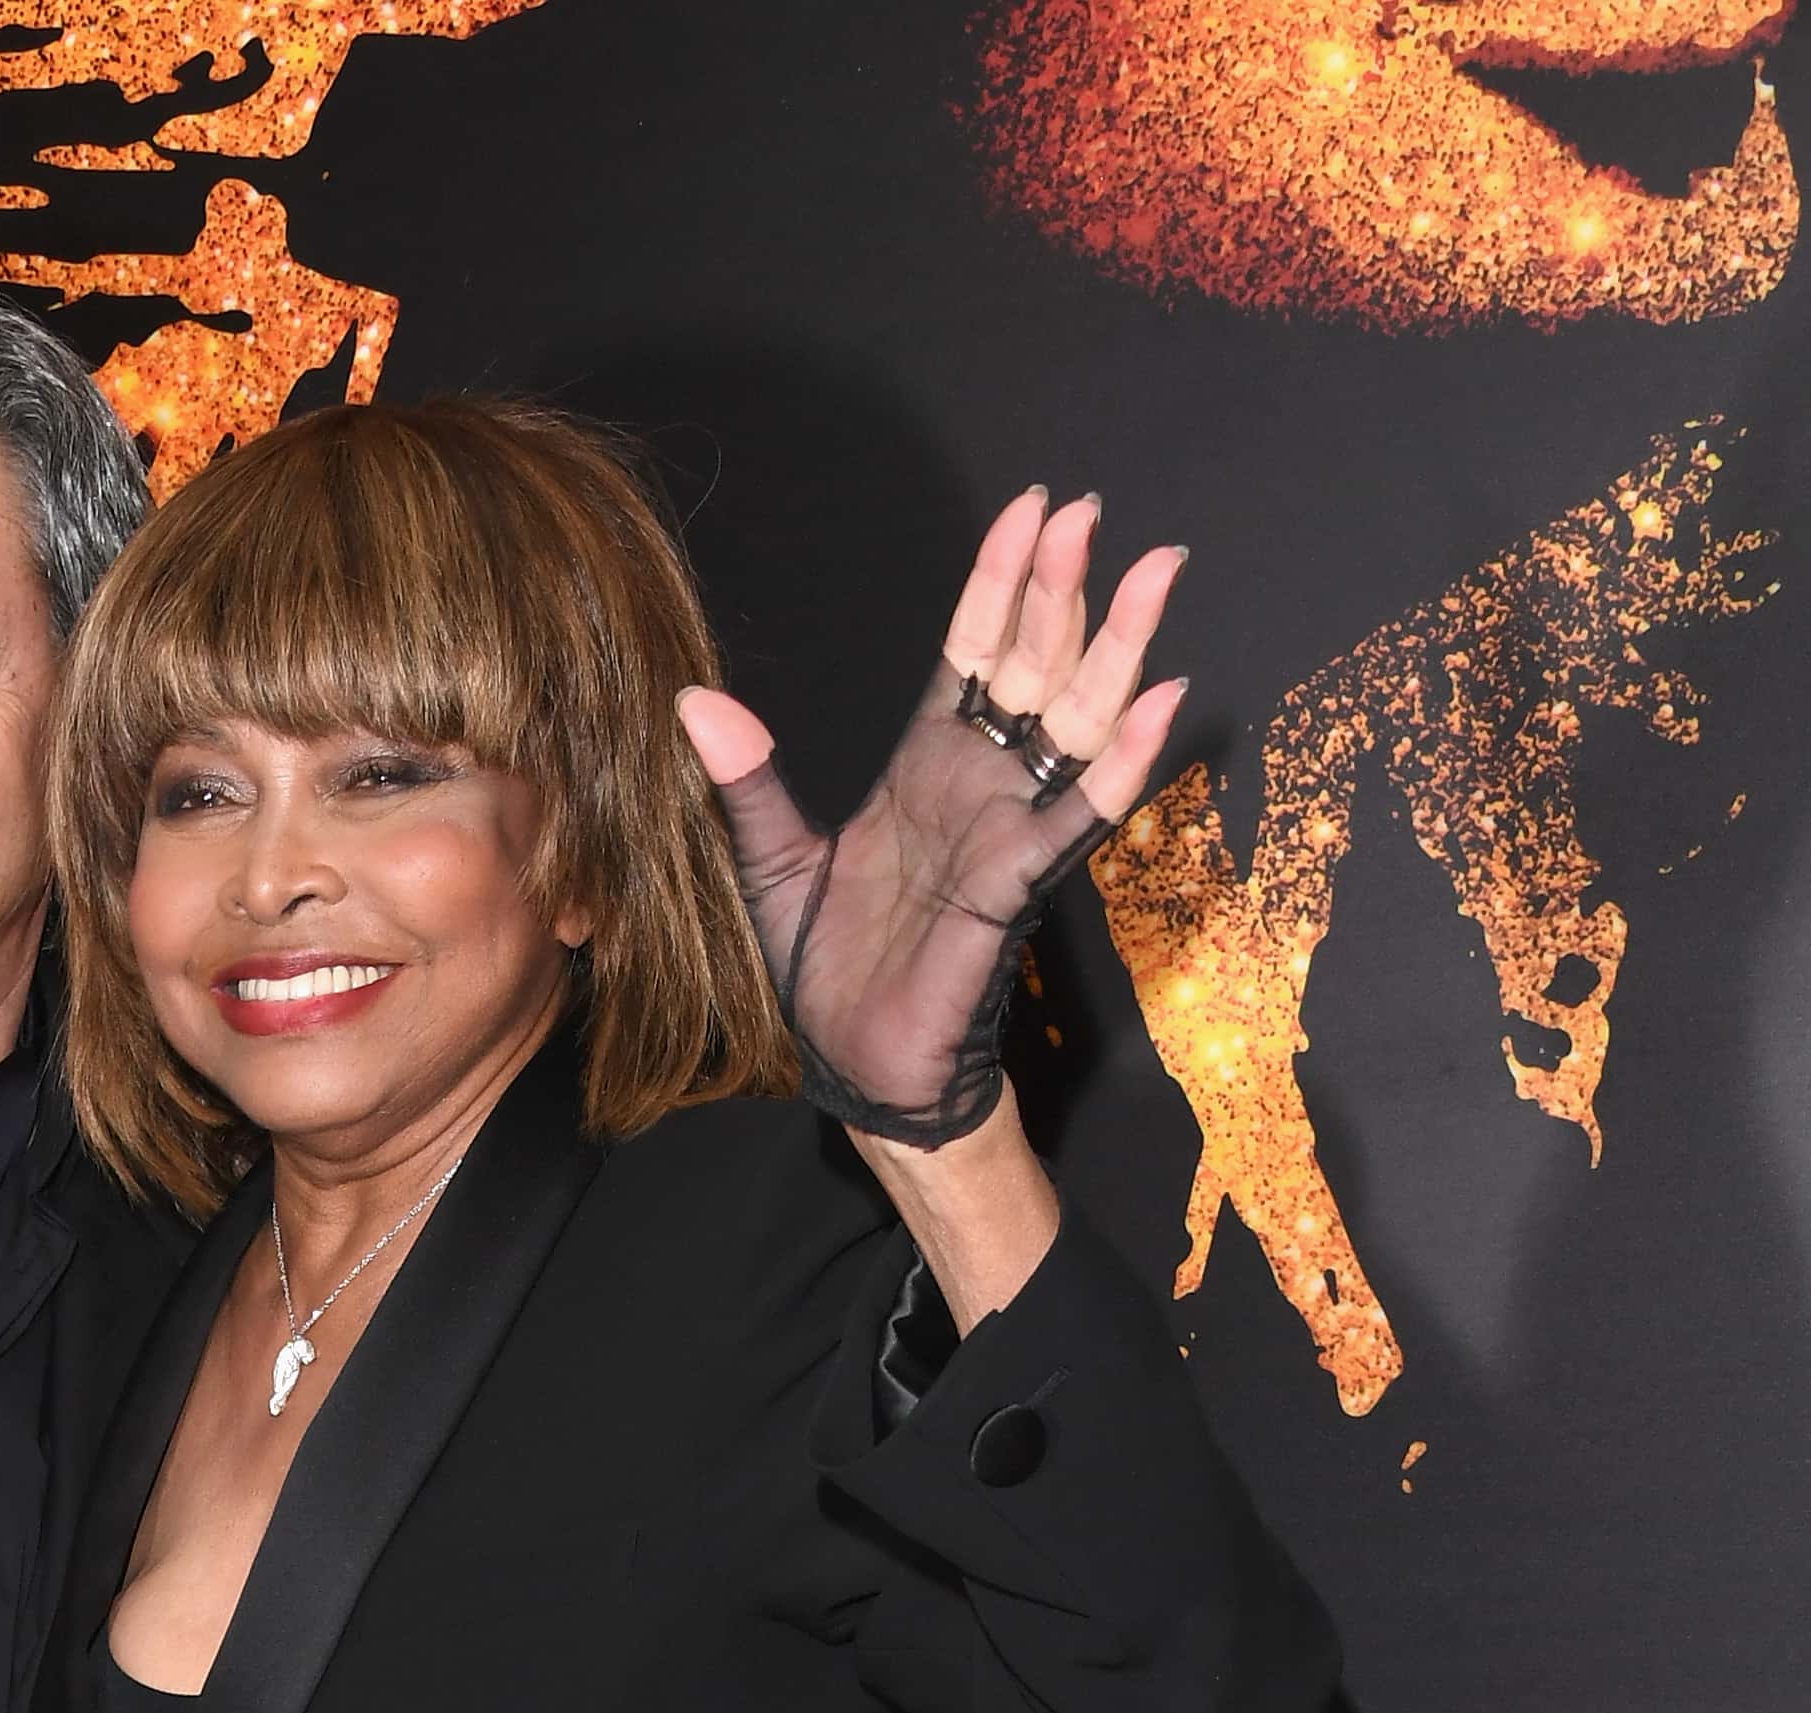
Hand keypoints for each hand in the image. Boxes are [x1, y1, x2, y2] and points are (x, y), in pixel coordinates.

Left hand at [679, 489, 1188, 1142]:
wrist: (853, 1061)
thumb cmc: (828, 968)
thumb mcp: (772, 861)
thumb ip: (746, 782)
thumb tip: (693, 701)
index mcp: (926, 764)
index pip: (974, 649)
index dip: (999, 580)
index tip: (1031, 507)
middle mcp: (979, 782)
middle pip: (1035, 662)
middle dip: (1063, 586)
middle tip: (1090, 510)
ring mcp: (1005, 826)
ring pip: (1076, 718)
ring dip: (1118, 644)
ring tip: (1154, 569)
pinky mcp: (1015, 882)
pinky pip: (1079, 814)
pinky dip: (1125, 762)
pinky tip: (1164, 704)